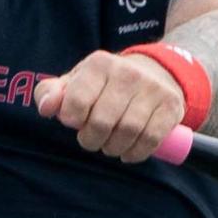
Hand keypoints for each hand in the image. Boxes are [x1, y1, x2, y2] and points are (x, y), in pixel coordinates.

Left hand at [35, 48, 188, 162]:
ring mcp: (152, 88)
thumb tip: (47, 108)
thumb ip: (50, 93)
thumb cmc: (103, 85)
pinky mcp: (171, 106)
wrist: (153, 73)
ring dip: (113, 148)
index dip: (72, 121)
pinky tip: (128, 151)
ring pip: (127, 132)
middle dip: (91, 140)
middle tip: (91, 140)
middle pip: (102, 122)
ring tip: (109, 145)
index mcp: (99, 64)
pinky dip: (135, 153)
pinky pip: (151, 139)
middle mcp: (128, 72)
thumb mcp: (74, 82)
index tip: (75, 123)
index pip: (76, 102)